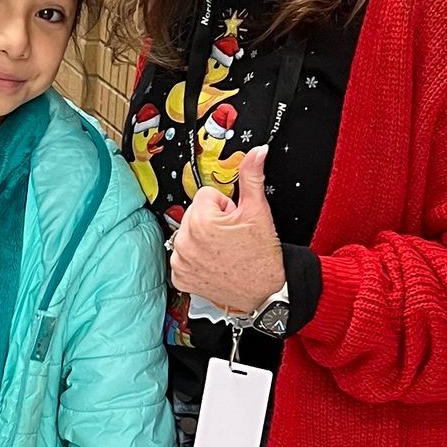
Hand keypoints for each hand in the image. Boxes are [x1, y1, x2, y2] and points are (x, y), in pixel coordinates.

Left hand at [169, 145, 285, 316]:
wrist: (266, 294)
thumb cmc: (263, 258)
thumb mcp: (259, 211)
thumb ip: (251, 177)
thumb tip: (256, 152)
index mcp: (201, 221)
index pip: (207, 196)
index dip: (225, 206)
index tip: (235, 221)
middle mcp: (185, 241)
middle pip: (195, 214)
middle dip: (213, 221)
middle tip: (233, 238)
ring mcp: (180, 261)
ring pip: (189, 234)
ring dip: (204, 240)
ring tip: (226, 252)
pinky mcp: (180, 277)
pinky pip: (183, 257)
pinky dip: (197, 259)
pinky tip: (215, 264)